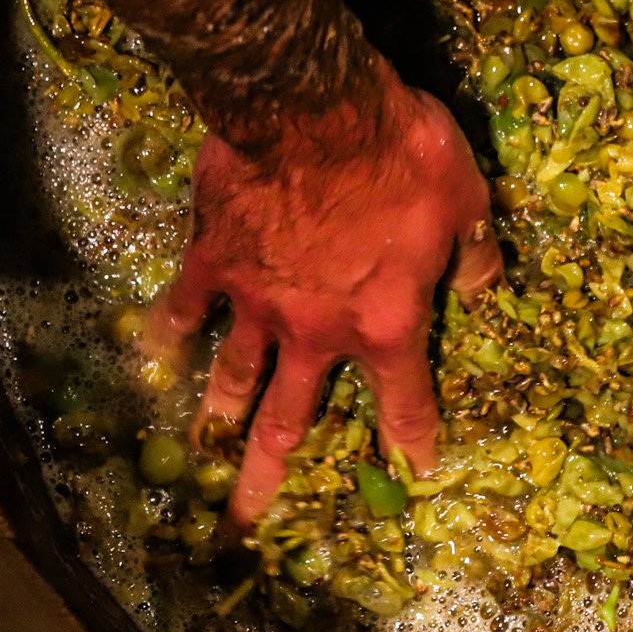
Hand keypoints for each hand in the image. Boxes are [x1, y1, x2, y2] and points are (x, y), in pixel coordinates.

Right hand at [145, 63, 503, 524]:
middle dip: (270, 475)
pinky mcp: (212, 261)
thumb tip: (483, 290)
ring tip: (202, 455)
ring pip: (232, 377)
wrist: (310, 106)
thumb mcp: (466, 196)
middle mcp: (315, 331)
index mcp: (384, 323)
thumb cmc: (400, 150)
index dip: (411, 439)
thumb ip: (475, 253)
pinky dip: (165, 333)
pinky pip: (182, 309)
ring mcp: (256, 302)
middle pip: (290, 419)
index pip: (403, 400)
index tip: (415, 471)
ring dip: (218, 417)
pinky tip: (149, 355)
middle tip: (247, 525)